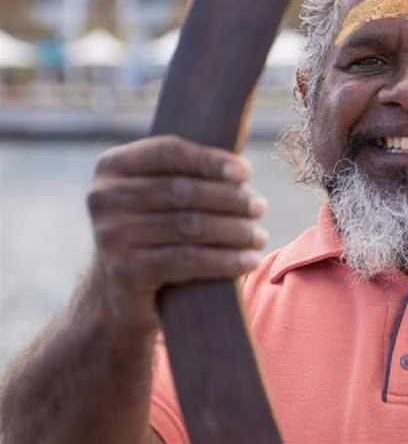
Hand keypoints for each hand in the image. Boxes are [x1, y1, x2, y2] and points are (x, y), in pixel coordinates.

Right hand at [85, 135, 267, 333]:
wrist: (117, 298)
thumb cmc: (153, 236)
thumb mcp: (160, 199)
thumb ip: (190, 174)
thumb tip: (242, 164)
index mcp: (112, 167)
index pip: (169, 152)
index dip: (211, 159)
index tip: (246, 172)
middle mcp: (105, 198)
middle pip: (184, 191)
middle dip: (231, 199)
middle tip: (259, 207)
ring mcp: (111, 236)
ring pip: (190, 226)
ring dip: (235, 230)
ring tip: (259, 236)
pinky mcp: (125, 271)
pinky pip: (188, 260)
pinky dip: (225, 260)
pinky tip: (249, 260)